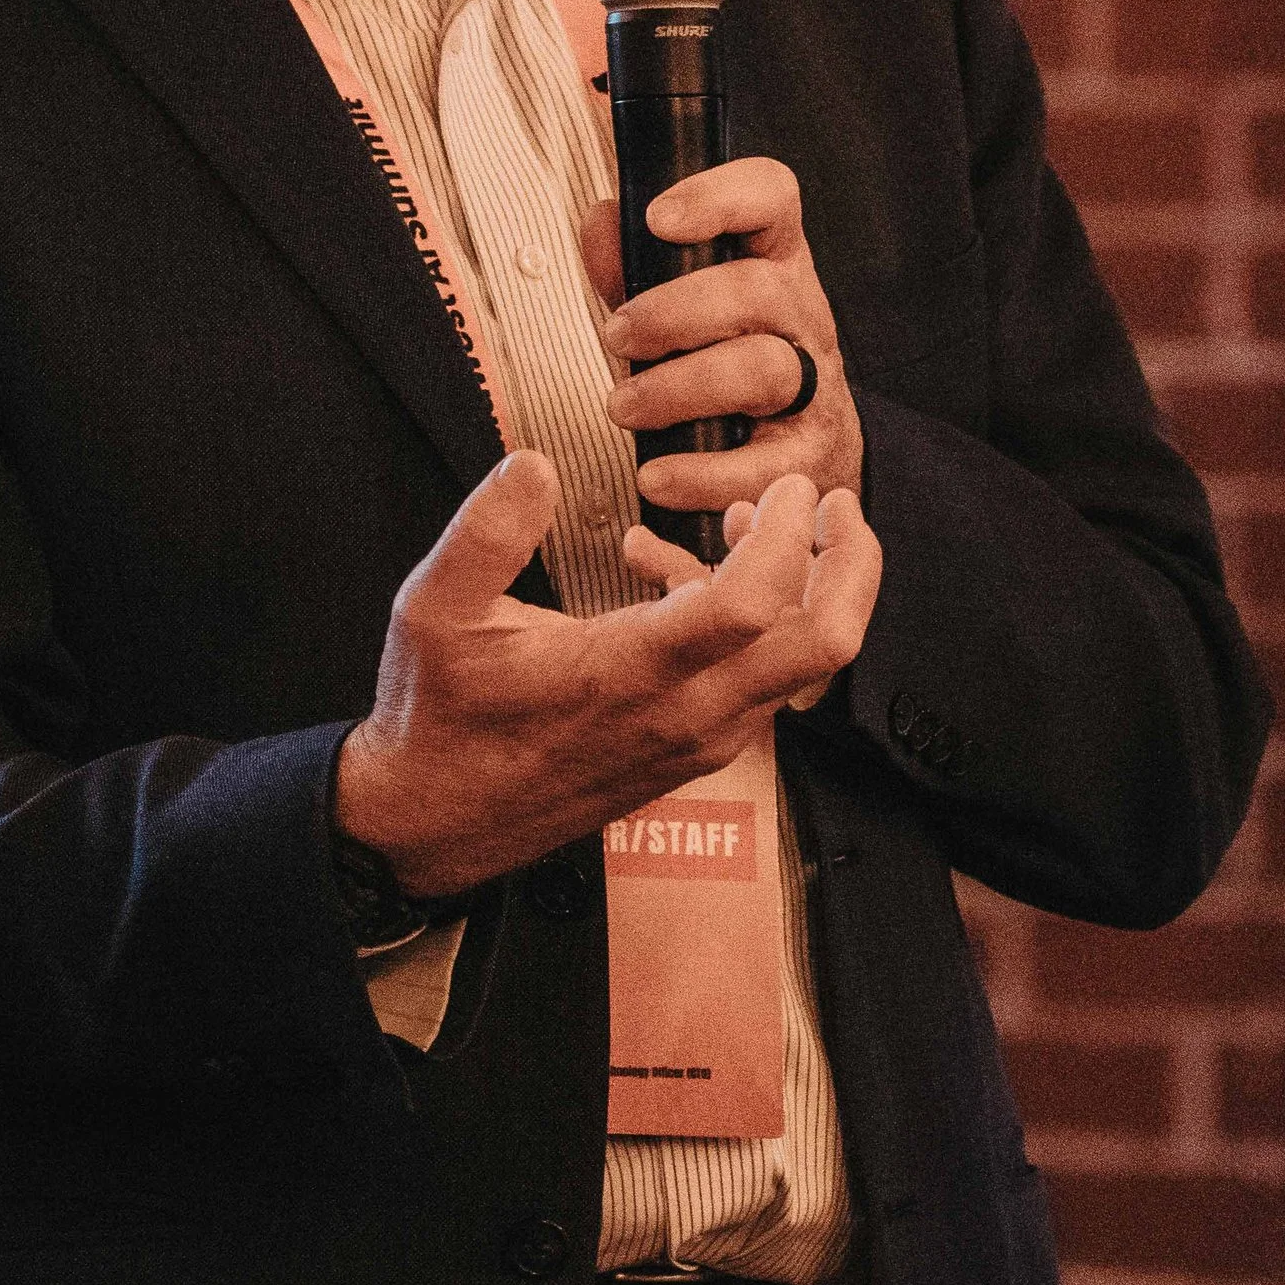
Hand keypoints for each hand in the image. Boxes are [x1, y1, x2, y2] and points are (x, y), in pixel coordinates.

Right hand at [333, 450, 881, 899]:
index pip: (754, 603)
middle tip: (833, 501)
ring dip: (798, 587)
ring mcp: (698, 737)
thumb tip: (533, 462)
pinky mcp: (694, 750)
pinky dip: (751, 622)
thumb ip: (487, 531)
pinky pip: (758, 680)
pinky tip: (672, 578)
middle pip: (823, 644)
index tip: (783, 482)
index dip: (787, 532)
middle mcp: (684, 713)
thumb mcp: (433, 609)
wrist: (435, 822)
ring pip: (801, 664)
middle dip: (851, 563)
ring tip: (740, 522)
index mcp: (629, 671)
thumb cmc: (437, 716)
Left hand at [583, 160, 864, 510]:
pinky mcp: (809, 458)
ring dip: (680, 389)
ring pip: (764, 369)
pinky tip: (656, 476)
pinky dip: (702, 474)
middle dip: (674, 313)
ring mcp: (816, 386)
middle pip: (758, 291)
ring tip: (624, 407)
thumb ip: (635, 265)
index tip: (659, 219)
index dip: (719, 197)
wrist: (801, 451)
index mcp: (774, 260)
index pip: (770, 198)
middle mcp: (804, 315)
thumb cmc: (725, 360)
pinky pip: (763, 465)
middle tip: (617, 337)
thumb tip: (601, 221)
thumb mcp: (680, 305)